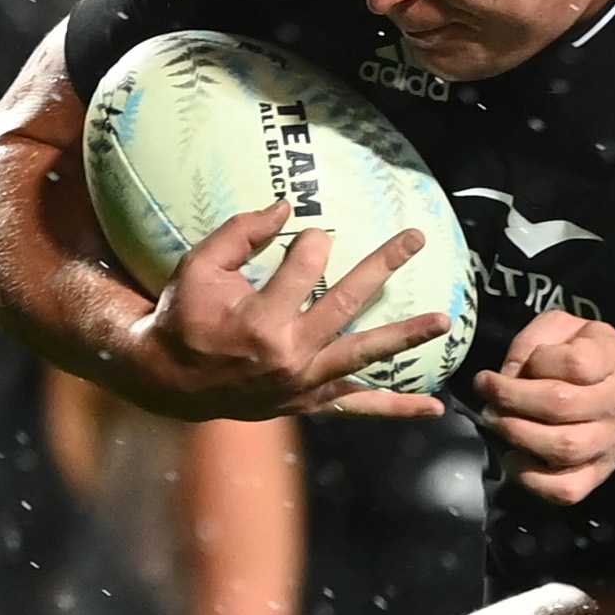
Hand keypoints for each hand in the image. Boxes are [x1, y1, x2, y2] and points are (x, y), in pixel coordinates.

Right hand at [120, 210, 451, 422]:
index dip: (314, 244)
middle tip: (416, 237)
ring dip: (406, 335)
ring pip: (364, 354)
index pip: (304, 270)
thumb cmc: (184, 316)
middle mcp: (289, 353)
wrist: (170, 381)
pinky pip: (360, 407)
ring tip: (444, 319)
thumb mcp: (199, 267)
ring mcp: (304, 382)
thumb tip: (286, 206)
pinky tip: (435, 406)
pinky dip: (397, 408)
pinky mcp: (312, 402)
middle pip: (346, 302)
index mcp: (260, 320)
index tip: (321, 232)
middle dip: (383, 266)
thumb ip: (241, 233)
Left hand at [472, 308, 614, 504]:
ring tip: (496, 422)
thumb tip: (508, 378)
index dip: (536, 362)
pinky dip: (532, 479)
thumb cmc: (584, 355)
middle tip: (488, 394)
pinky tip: (513, 458)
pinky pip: (567, 489)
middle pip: (561, 406)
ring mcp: (608, 444)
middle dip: (511, 399)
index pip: (575, 364)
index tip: (508, 364)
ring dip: (517, 434)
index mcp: (610, 361)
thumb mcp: (563, 329)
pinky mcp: (597, 474)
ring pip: (563, 447)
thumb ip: (533, 342)